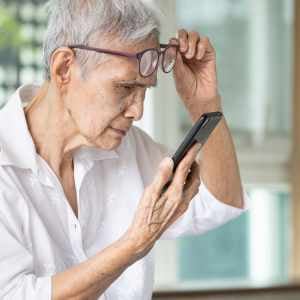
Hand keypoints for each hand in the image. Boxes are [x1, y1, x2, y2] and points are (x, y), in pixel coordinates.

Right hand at [124, 143, 200, 258]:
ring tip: (188, 164)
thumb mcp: (149, 193)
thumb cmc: (144, 215)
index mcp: (175, 194)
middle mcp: (183, 200)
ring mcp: (182, 206)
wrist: (144, 236)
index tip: (196, 143)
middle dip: (195, 164)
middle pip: (195, 178)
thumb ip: (161, 176)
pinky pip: (189, 192)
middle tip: (191, 153)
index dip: (190, 154)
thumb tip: (169, 160)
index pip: (185, 169)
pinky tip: (181, 181)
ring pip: (194, 186)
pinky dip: (189, 182)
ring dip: (193, 174)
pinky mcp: (180, 209)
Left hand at [170, 30, 219, 115]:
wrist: (199, 97)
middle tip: (182, 49)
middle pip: (185, 34)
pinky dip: (201, 46)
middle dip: (183, 39)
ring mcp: (198, 52)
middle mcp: (188, 53)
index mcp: (178, 57)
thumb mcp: (176, 72)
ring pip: (195, 35)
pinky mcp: (209, 54)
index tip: (174, 48)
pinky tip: (198, 57)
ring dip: (191, 43)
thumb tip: (171, 43)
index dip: (174, 41)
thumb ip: (174, 57)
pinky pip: (205, 41)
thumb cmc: (187, 88)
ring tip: (190, 56)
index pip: (175, 40)